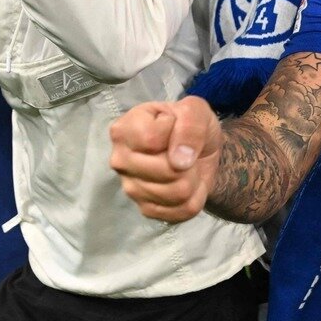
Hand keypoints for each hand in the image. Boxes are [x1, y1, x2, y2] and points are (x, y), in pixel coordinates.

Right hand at [109, 97, 221, 222]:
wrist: (199, 151)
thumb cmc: (189, 125)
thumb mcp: (196, 110)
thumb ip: (190, 125)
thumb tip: (179, 160)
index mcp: (123, 130)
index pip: (151, 139)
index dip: (175, 133)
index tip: (175, 127)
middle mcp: (120, 160)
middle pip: (166, 170)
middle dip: (188, 161)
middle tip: (186, 152)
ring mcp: (131, 188)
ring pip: (177, 193)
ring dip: (193, 179)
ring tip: (187, 166)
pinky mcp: (146, 209)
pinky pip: (181, 210)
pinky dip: (194, 197)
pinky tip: (185, 182)